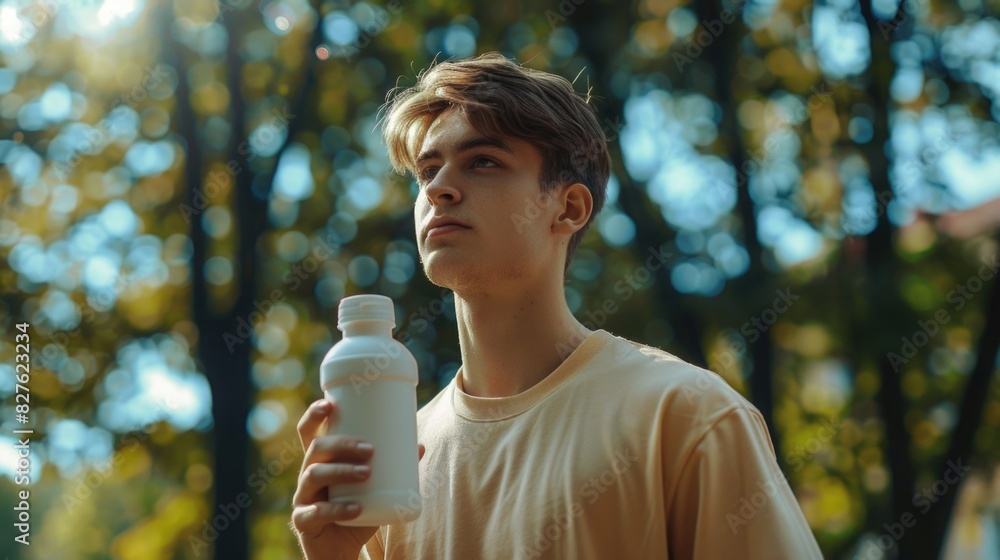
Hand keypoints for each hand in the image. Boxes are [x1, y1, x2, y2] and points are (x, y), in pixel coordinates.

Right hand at [290, 398, 425, 559]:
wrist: (340, 550)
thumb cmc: (356, 510)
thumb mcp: (373, 488)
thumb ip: (392, 468)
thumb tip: (419, 446)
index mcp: (320, 461)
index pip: (309, 432)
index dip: (313, 415)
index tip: (329, 404)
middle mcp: (307, 475)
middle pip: (316, 449)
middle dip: (342, 444)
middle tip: (370, 449)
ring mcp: (302, 498)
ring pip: (314, 475)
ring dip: (341, 471)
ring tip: (367, 473)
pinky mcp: (304, 521)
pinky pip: (316, 512)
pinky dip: (338, 510)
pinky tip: (355, 509)